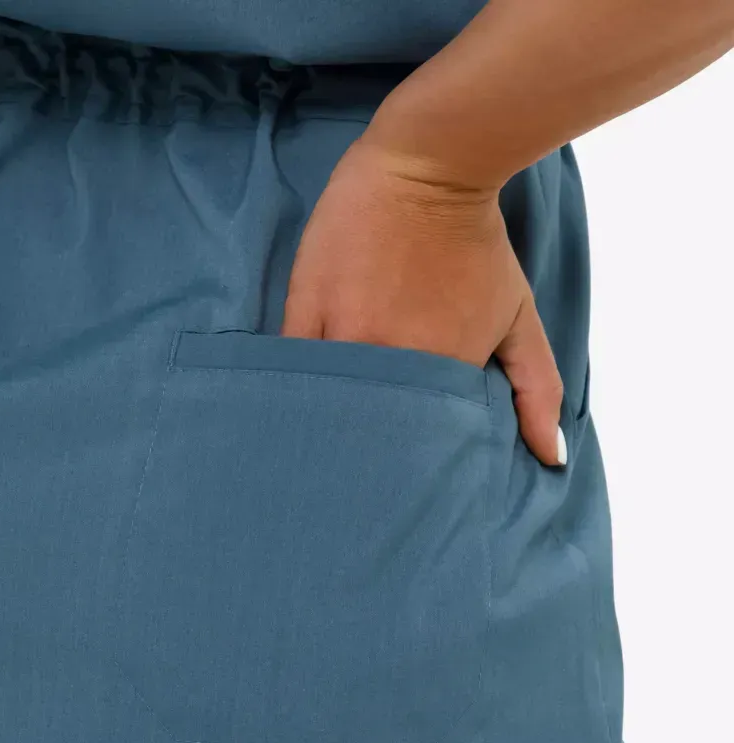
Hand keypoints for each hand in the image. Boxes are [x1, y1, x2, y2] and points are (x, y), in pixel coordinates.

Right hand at [280, 137, 566, 466]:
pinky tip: (299, 393)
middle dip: (365, 446)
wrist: (430, 165)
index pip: (415, 440)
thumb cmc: (477, 244)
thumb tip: (553, 459)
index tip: (400, 472)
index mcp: (442, 370)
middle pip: (368, 427)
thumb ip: (537, 389)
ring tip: (326, 436)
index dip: (405, 460)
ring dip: (330, 416)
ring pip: (328, 400)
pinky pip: (293, 363)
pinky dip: (298, 381)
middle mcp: (390, 357)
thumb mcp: (519, 316)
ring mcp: (344, 332)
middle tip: (359, 461)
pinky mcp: (306, 304)